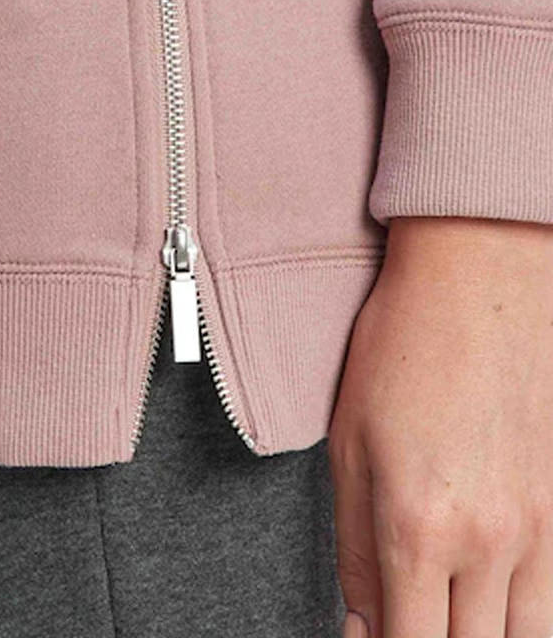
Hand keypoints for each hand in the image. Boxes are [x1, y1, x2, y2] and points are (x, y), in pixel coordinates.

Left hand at [328, 215, 552, 636]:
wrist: (482, 279)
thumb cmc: (403, 347)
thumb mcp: (348, 442)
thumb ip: (353, 544)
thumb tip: (357, 617)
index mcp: (416, 526)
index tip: (371, 637)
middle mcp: (488, 542)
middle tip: (407, 616)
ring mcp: (541, 528)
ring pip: (524, 637)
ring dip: (480, 635)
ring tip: (447, 610)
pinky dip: (524, 617)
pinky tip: (494, 601)